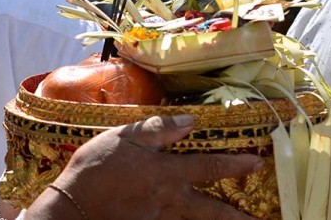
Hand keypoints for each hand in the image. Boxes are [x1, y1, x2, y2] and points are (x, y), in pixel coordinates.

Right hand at [26, 114, 261, 219]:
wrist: (73, 204)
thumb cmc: (96, 165)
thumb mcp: (124, 137)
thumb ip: (158, 130)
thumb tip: (191, 121)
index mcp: (165, 172)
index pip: (208, 167)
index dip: (235, 165)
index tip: (256, 163)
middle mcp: (168, 198)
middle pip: (210, 210)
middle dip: (235, 215)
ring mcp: (157, 216)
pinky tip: (183, 218)